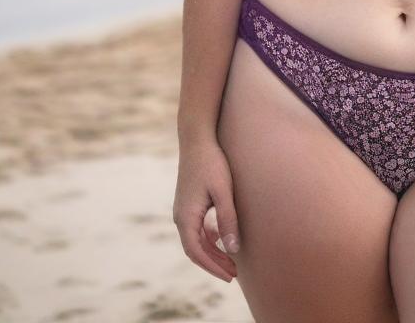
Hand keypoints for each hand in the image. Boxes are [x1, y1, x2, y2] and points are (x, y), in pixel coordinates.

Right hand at [172, 138, 241, 282]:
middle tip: (233, 274)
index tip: (229, 276)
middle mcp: (180, 216)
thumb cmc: (212, 163)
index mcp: (186, 216)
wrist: (197, 139)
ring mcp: (182, 209)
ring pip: (195, 239)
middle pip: (195, 249)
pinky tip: (222, 238)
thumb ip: (227, 219)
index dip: (213, 266)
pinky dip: (208, 238)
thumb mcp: (223, 191)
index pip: (196, 251)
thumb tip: (232, 249)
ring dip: (211, 251)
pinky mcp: (188, 203)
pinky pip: (196, 228)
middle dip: (214, 263)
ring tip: (230, 261)